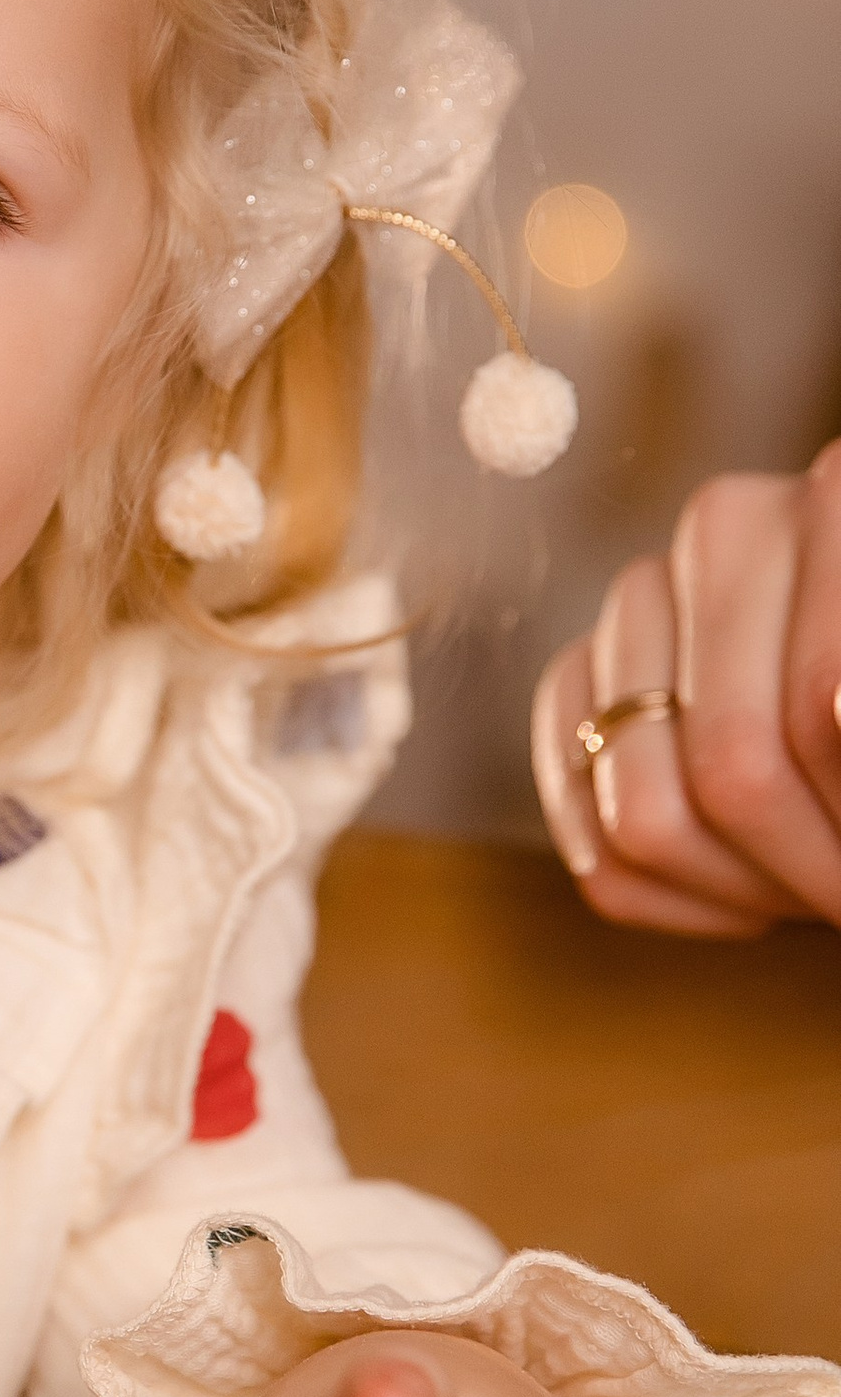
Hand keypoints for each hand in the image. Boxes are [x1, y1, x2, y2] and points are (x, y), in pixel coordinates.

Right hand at [534, 452, 840, 933]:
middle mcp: (726, 526)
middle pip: (734, 769)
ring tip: (817, 881)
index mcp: (839, 495)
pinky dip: (677, 902)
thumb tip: (836, 716)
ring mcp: (638, 602)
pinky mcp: (581, 679)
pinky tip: (752, 897)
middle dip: (809, 867)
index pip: (822, 710)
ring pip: (643, 818)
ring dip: (749, 891)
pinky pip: (589, 839)